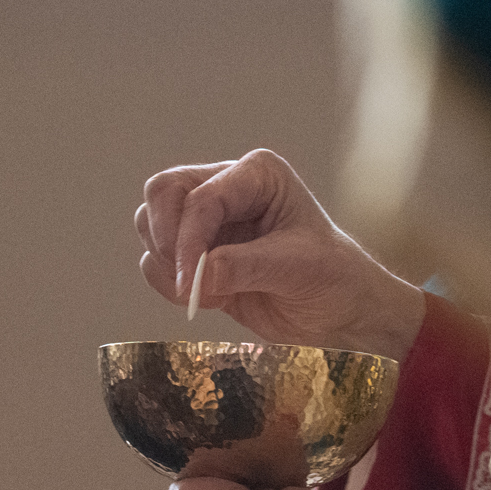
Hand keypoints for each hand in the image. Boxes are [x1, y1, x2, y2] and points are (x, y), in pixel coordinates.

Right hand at [137, 150, 424, 359]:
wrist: (339, 314)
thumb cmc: (332, 279)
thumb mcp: (296, 269)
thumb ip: (243, 268)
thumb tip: (195, 277)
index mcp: (257, 175)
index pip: (200, 196)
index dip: (189, 240)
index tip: (190, 285)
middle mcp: (227, 187)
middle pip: (162, 194)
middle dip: (168, 241)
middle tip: (187, 283)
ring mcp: (209, 221)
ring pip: (150, 225)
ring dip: (166, 263)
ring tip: (210, 293)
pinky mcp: (198, 254)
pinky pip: (155, 260)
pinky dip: (169, 284)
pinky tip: (211, 299)